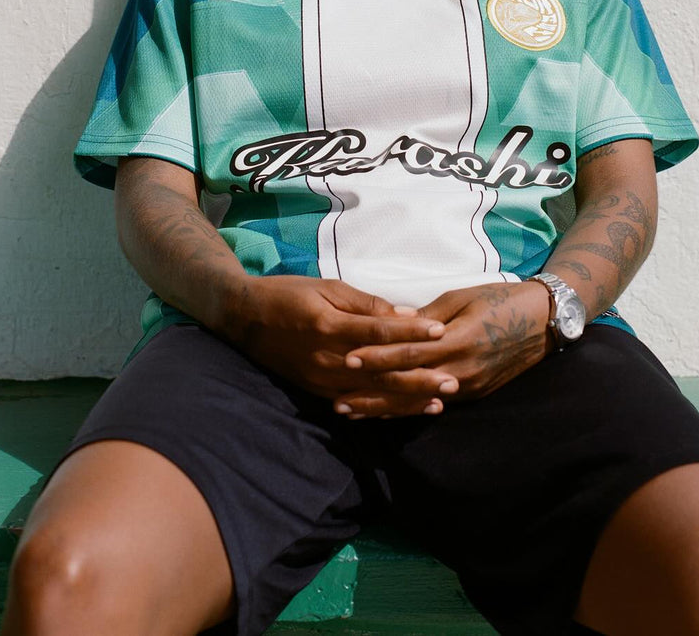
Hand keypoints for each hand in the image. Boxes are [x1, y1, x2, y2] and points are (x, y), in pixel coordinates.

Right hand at [226, 275, 455, 405]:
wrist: (245, 318)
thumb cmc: (289, 294)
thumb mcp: (326, 288)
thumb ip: (365, 304)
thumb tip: (404, 314)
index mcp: (330, 327)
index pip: (380, 332)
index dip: (412, 331)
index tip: (441, 330)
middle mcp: (327, 359)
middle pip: (381, 371)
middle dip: (420, 376)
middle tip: (453, 378)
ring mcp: (322, 380)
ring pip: (373, 394)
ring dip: (408, 399)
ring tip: (440, 400)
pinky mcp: (318, 391)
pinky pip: (356, 403)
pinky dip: (383, 408)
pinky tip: (405, 411)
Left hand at [337, 281, 550, 418]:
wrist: (543, 321)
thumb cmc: (500, 300)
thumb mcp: (462, 297)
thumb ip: (428, 315)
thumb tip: (395, 321)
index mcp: (457, 340)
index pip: (408, 352)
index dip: (377, 356)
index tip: (348, 357)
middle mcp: (460, 370)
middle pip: (407, 383)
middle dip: (371, 391)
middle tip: (337, 398)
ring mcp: (468, 387)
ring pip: (416, 401)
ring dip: (383, 409)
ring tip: (351, 412)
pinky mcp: (473, 395)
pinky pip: (433, 404)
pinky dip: (406, 409)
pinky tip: (384, 414)